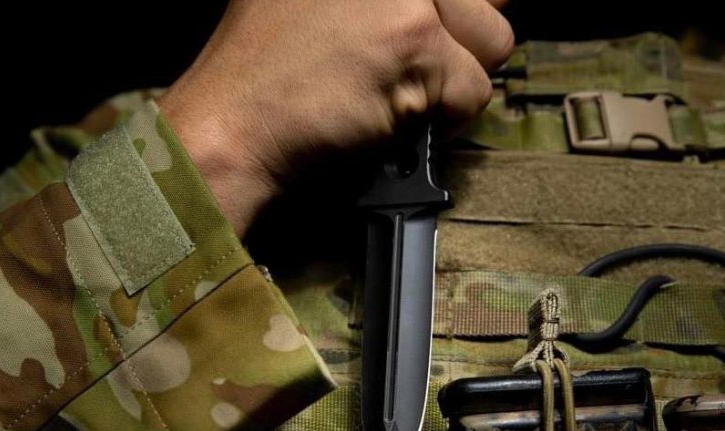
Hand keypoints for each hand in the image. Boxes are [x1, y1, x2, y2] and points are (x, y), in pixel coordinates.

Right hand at [157, 0, 512, 235]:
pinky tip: (390, 118)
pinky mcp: (416, 45)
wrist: (230, 125)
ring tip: (395, 93)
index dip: (461, 15)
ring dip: (454, 83)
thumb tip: (464, 5)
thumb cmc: (264, 73)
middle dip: (459, 51)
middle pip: (488, 7)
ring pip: (493, 44)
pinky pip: (474, 92)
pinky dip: (443, 122)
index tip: (436, 41)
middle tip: (401, 74)